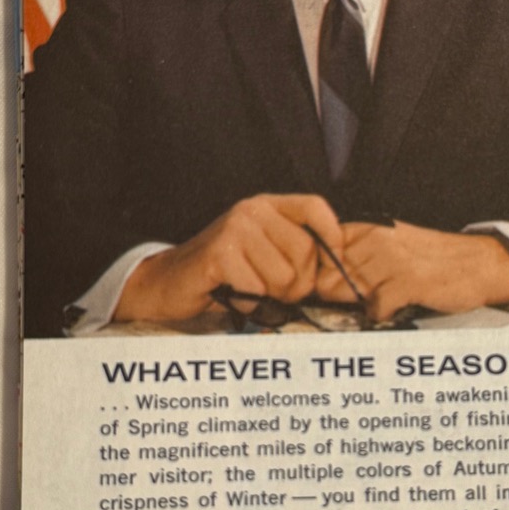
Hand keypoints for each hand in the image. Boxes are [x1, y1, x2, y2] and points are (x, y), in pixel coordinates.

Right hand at [115, 194, 341, 322]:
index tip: (334, 262)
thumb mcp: (264, 252)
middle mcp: (252, 210)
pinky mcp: (220, 253)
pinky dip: (249, 304)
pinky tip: (233, 295)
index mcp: (267, 205)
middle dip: (298, 283)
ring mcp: (235, 229)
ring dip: (271, 297)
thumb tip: (339, 267)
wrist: (169, 283)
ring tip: (249, 290)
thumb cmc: (225, 274)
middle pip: (306, 252)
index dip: (332, 236)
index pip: (315, 207)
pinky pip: (258, 289)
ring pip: (285, 276)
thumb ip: (296, 252)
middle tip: (276, 291)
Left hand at [316, 222, 508, 322]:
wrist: (480, 263)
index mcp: (367, 228)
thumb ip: (356, 259)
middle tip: (364, 298)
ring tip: (388, 299)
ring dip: (364, 305)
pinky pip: (376, 308)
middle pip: (329, 278)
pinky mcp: (408, 281)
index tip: (331, 288)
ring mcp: (390, 259)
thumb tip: (318, 282)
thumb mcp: (390, 246)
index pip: (320, 253)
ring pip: (350, 294)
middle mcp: (375, 239)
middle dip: (339, 296)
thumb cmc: (432, 259)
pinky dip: (385, 314)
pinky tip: (399, 306)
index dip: (319, 276)